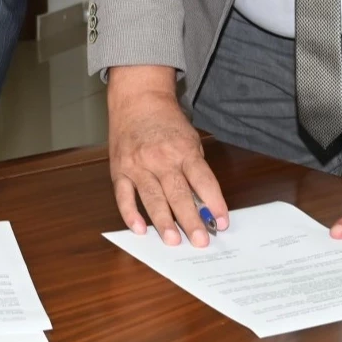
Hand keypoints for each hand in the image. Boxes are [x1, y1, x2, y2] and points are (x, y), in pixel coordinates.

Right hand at [106, 65, 228, 246]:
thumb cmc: (168, 123)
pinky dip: (130, 214)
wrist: (137, 100)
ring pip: (152, 198)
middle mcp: (160, 158)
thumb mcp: (190, 139)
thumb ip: (195, 169)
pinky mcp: (120, 170)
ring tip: (174, 241)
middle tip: (201, 241)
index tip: (222, 222)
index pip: (202, 180)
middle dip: (191, 220)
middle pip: (178, 193)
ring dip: (163, 222)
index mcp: (183, 150)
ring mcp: (138, 165)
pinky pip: (124, 196)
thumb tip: (203, 204)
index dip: (214, 202)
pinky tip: (139, 229)